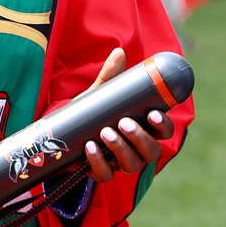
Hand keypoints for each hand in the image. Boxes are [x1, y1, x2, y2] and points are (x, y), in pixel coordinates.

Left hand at [79, 47, 175, 182]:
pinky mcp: (101, 172)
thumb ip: (110, 77)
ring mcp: (119, 163)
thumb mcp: (99, 95)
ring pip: (132, 165)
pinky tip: (90, 147)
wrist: (61, 135)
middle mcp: (136, 149)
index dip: (163, 126)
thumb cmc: (90, 114)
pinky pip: (106, 174)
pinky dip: (98, 162)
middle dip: (140, 138)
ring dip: (120, 149)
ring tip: (105, 132)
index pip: (164, 132)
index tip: (153, 114)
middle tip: (124, 122)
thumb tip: (119, 52)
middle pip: (152, 152)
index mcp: (143, 129)